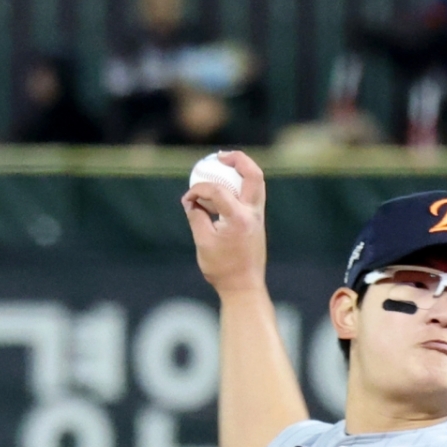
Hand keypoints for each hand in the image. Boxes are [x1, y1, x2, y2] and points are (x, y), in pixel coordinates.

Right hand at [181, 151, 266, 296]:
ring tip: (221, 168)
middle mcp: (253, 214)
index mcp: (239, 219)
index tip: (188, 199)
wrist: (244, 289)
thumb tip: (190, 200)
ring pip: (256, 183)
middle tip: (219, 156)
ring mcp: (258, 218)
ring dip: (240, 171)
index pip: (217, 190)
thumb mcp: (203, 242)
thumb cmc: (222, 270)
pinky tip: (222, 191)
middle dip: (237, 160)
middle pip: (253, 174)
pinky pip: (250, 195)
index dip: (199, 190)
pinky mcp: (257, 223)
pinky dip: (238, 188)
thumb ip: (195, 216)